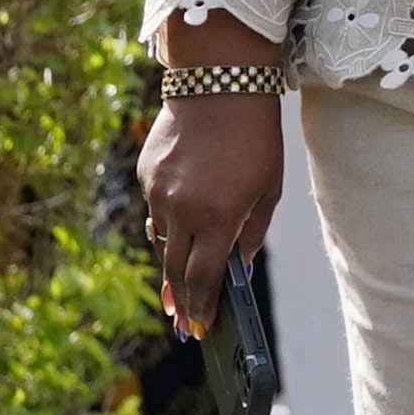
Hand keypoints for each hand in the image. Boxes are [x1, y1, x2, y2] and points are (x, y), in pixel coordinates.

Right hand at [139, 12, 284, 336]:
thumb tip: (237, 270)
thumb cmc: (256, 139)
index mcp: (218, 217)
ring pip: (161, 241)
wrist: (219, 85)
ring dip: (172, 263)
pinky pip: (155, 211)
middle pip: (175, 269)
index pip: (204, 278)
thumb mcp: (268, 189)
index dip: (202, 307)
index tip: (200, 329)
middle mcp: (181, 210)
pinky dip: (168, 224)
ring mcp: (158, 193)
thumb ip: (251, 233)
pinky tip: (179, 231)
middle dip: (181, 299)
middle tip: (183, 323)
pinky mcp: (145, 176)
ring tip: (178, 289)